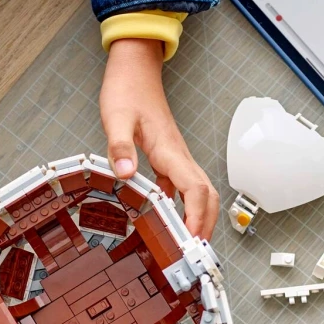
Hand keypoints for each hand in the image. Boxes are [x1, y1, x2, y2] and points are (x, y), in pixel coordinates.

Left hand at [100, 37, 218, 237]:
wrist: (135, 71)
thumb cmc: (127, 91)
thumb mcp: (116, 119)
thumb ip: (120, 148)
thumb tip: (126, 176)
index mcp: (170, 151)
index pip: (195, 189)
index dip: (197, 216)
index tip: (191, 239)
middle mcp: (179, 157)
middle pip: (207, 196)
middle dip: (206, 224)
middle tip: (195, 252)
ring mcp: (176, 158)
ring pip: (199, 192)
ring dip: (199, 217)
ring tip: (186, 242)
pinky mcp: (169, 159)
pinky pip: (183, 187)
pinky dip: (183, 206)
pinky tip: (167, 219)